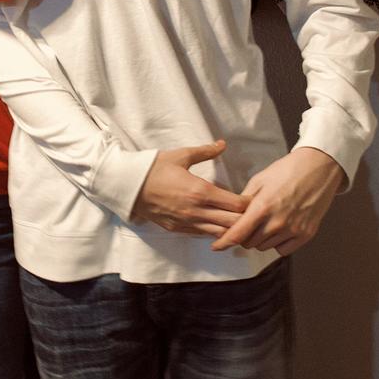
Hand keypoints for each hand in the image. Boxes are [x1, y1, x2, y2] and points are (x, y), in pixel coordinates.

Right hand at [132, 140, 247, 235]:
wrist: (128, 185)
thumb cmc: (154, 168)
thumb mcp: (181, 155)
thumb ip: (205, 151)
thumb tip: (223, 144)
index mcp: (200, 191)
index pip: (236, 204)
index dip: (247, 202)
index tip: (249, 197)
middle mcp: (196, 211)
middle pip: (233, 222)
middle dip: (243, 217)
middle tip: (247, 210)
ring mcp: (187, 223)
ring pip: (219, 233)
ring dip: (229, 227)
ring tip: (233, 219)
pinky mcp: (177, 229)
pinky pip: (202, 235)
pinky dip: (213, 231)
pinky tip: (215, 223)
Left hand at [211, 147, 346, 256]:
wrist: (318, 169)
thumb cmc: (287, 171)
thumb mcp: (259, 180)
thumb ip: (244, 201)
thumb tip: (232, 215)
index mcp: (263, 207)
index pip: (238, 234)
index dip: (224, 242)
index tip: (216, 246)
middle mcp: (277, 222)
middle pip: (250, 243)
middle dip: (244, 235)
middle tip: (248, 223)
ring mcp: (293, 230)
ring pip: (265, 247)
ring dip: (260, 239)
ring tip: (266, 222)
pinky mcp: (306, 235)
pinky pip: (283, 250)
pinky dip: (277, 243)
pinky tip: (279, 229)